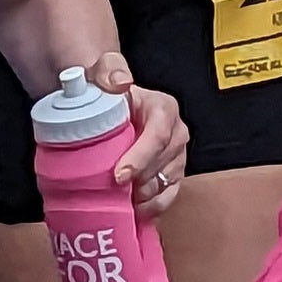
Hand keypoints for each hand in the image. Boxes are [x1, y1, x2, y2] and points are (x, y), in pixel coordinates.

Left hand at [97, 59, 190, 217]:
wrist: (108, 107)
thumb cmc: (107, 91)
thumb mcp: (105, 72)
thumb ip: (109, 70)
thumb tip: (120, 81)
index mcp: (164, 108)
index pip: (158, 135)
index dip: (140, 158)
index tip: (118, 176)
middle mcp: (175, 132)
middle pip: (162, 163)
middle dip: (138, 181)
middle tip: (113, 193)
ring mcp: (176, 155)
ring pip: (166, 183)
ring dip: (143, 196)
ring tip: (121, 202)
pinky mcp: (172, 174)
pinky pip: (168, 196)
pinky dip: (152, 208)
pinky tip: (134, 211)